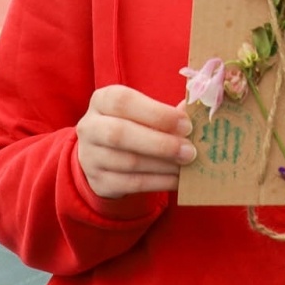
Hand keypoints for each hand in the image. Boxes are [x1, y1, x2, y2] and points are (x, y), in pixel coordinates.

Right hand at [75, 85, 193, 199]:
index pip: (124, 101)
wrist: (101, 154)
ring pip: (128, 162)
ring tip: (187, 164)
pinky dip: (159, 182)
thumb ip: (165, 112)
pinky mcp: (99, 182)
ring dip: (164, 164)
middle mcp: (90, 127)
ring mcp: (91, 157)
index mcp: (102, 100)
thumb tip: (194, 112)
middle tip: (190, 150)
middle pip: (120, 133)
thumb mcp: (142, 111)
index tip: (186, 124)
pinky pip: (132, 184)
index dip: (156, 113)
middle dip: (160, 143)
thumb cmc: (131, 125)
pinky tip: (177, 179)